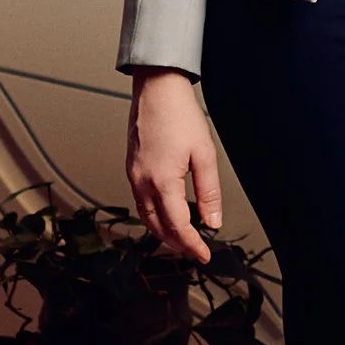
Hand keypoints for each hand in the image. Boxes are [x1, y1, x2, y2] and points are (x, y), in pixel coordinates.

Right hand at [126, 69, 223, 260]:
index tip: (204, 254)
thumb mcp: (205, 155)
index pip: (178, 226)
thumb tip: (212, 221)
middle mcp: (142, 182)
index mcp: (162, 181)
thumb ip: (208, 192)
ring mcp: (133, 175)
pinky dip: (153, 216)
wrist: (158, 89)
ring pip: (146, 216)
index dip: (192, 245)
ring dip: (163, 232)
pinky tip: (165, 214)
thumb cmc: (180, 115)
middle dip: (177, 243)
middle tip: (195, 251)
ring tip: (181, 239)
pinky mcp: (132, 168)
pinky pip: (140, 201)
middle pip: (157, 226)